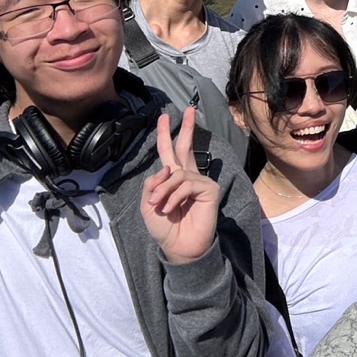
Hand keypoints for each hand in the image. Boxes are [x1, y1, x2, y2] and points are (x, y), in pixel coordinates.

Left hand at [141, 107, 220, 263]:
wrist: (179, 247)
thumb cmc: (165, 228)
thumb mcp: (148, 205)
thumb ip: (152, 184)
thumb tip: (165, 169)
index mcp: (173, 179)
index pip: (170, 153)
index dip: (166, 135)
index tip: (166, 117)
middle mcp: (188, 177)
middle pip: (186, 147)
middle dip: (186, 128)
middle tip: (188, 109)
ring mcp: (200, 182)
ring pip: (177, 173)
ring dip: (163, 190)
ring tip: (158, 206)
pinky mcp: (208, 190)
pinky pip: (186, 184)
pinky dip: (173, 197)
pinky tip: (170, 208)